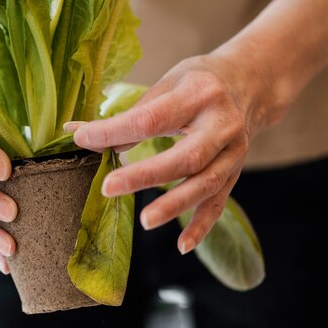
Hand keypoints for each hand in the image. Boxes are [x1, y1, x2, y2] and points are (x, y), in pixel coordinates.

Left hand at [66, 52, 272, 254]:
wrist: (247, 83)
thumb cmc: (197, 82)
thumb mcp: (166, 85)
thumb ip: (130, 114)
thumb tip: (80, 133)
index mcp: (199, 93)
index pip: (151, 119)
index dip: (114, 131)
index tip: (82, 138)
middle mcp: (222, 124)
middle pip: (185, 156)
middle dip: (146, 175)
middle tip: (109, 188)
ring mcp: (234, 151)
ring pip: (205, 183)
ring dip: (175, 205)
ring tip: (146, 221)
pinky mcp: (236, 171)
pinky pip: (219, 202)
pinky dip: (201, 225)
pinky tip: (182, 245)